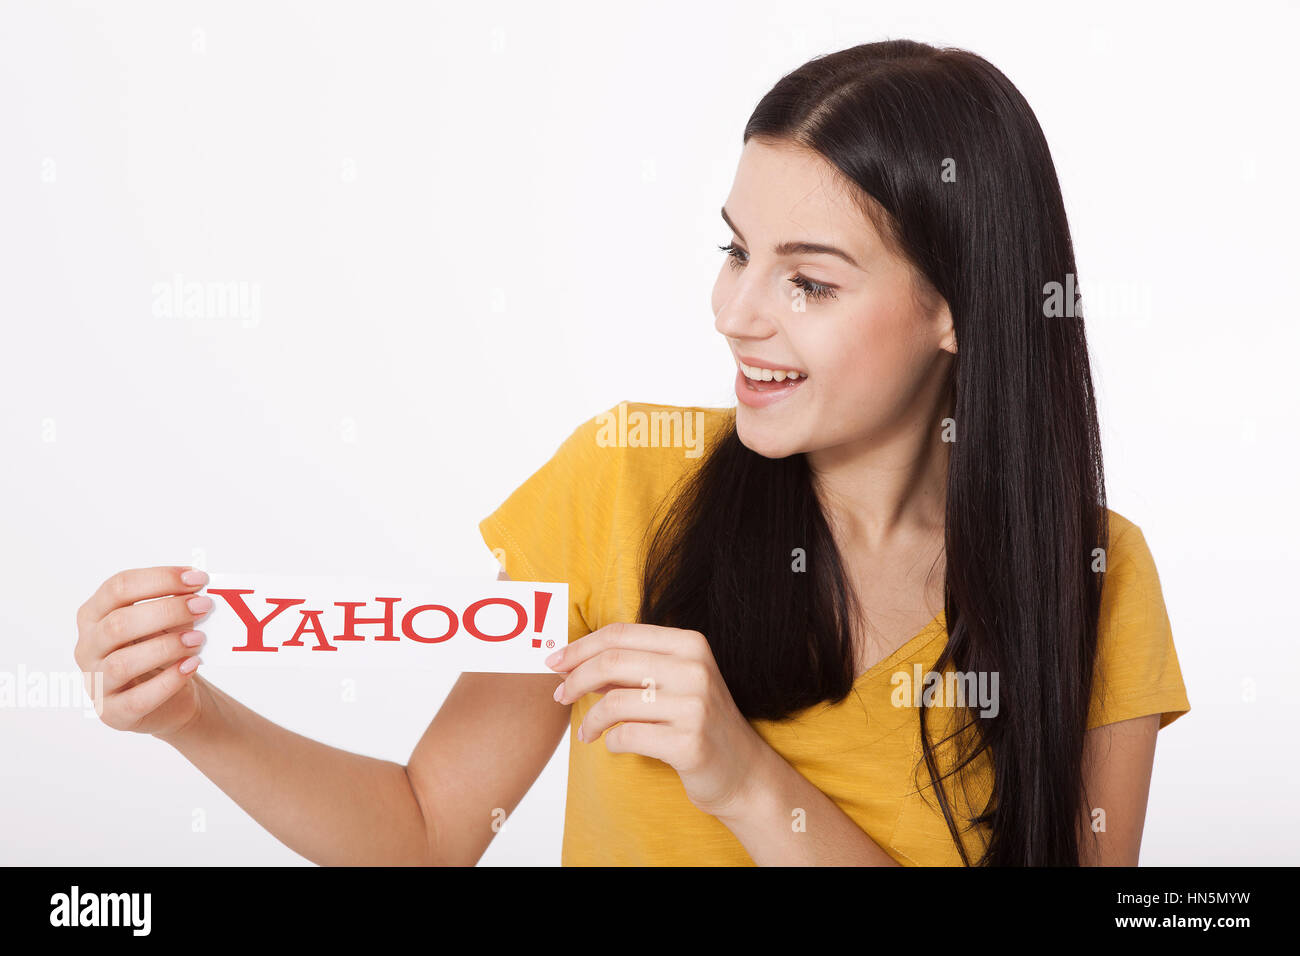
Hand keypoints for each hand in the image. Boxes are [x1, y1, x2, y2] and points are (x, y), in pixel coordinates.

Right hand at [74, 566, 211, 737]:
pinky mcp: (113, 712)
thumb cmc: (163, 651)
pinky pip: (138, 699)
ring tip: (199, 639)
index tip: (197, 579)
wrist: (171, 700)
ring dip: (166, 647)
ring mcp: (96, 682)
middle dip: (166, 610)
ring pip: (122, 662)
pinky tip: (191, 666)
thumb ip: (175, 606)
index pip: (118, 587)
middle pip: (118, 623)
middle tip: (203, 605)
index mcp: (94, 615)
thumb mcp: (166, 624)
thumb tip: (197, 595)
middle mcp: (88, 647)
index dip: (159, 579)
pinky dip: (168, 681)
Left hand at [547, 622, 768, 818]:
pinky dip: (610, 742)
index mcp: (690, 644)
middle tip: (559, 695)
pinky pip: (627, 737)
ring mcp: (695, 706)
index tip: (555, 662)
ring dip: (590, 719)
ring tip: (586, 732)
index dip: (580, 647)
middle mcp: (695, 669)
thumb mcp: (672, 682)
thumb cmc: (697, 722)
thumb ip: (630, 668)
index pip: (621, 634)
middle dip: (575, 679)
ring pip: (615, 702)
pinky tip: (613, 745)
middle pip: (613, 662)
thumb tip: (572, 662)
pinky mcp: (689, 744)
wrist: (743, 772)